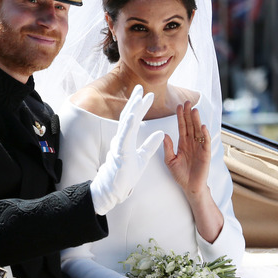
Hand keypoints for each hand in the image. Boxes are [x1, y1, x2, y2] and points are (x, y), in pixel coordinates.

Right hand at [90, 85, 163, 214]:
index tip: (148, 95)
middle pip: (128, 116)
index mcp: (127, 139)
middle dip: (134, 101)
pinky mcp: (120, 152)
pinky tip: (132, 115)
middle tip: (140, 87)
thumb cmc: (126, 175)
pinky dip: (128, 125)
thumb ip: (151, 145)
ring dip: (132, 109)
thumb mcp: (143, 158)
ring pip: (126, 123)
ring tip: (138, 97)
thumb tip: (162, 133)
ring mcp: (120, 144)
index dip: (140, 107)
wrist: (115, 189)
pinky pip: (124, 136)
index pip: (134, 119)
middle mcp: (122, 139)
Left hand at [163, 101, 210, 197]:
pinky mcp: (206, 154)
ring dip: (197, 121)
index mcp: (183, 143)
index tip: (178, 106)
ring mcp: (199, 147)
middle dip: (188, 114)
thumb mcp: (170, 161)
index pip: (182, 126)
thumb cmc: (180, 174)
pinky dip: (205, 134)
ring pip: (198, 131)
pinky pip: (205, 142)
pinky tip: (202, 127)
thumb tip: (164, 135)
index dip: (180, 116)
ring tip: (194, 110)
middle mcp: (191, 143)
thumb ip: (167, 148)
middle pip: (190, 125)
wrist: (190, 187)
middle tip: (187, 101)